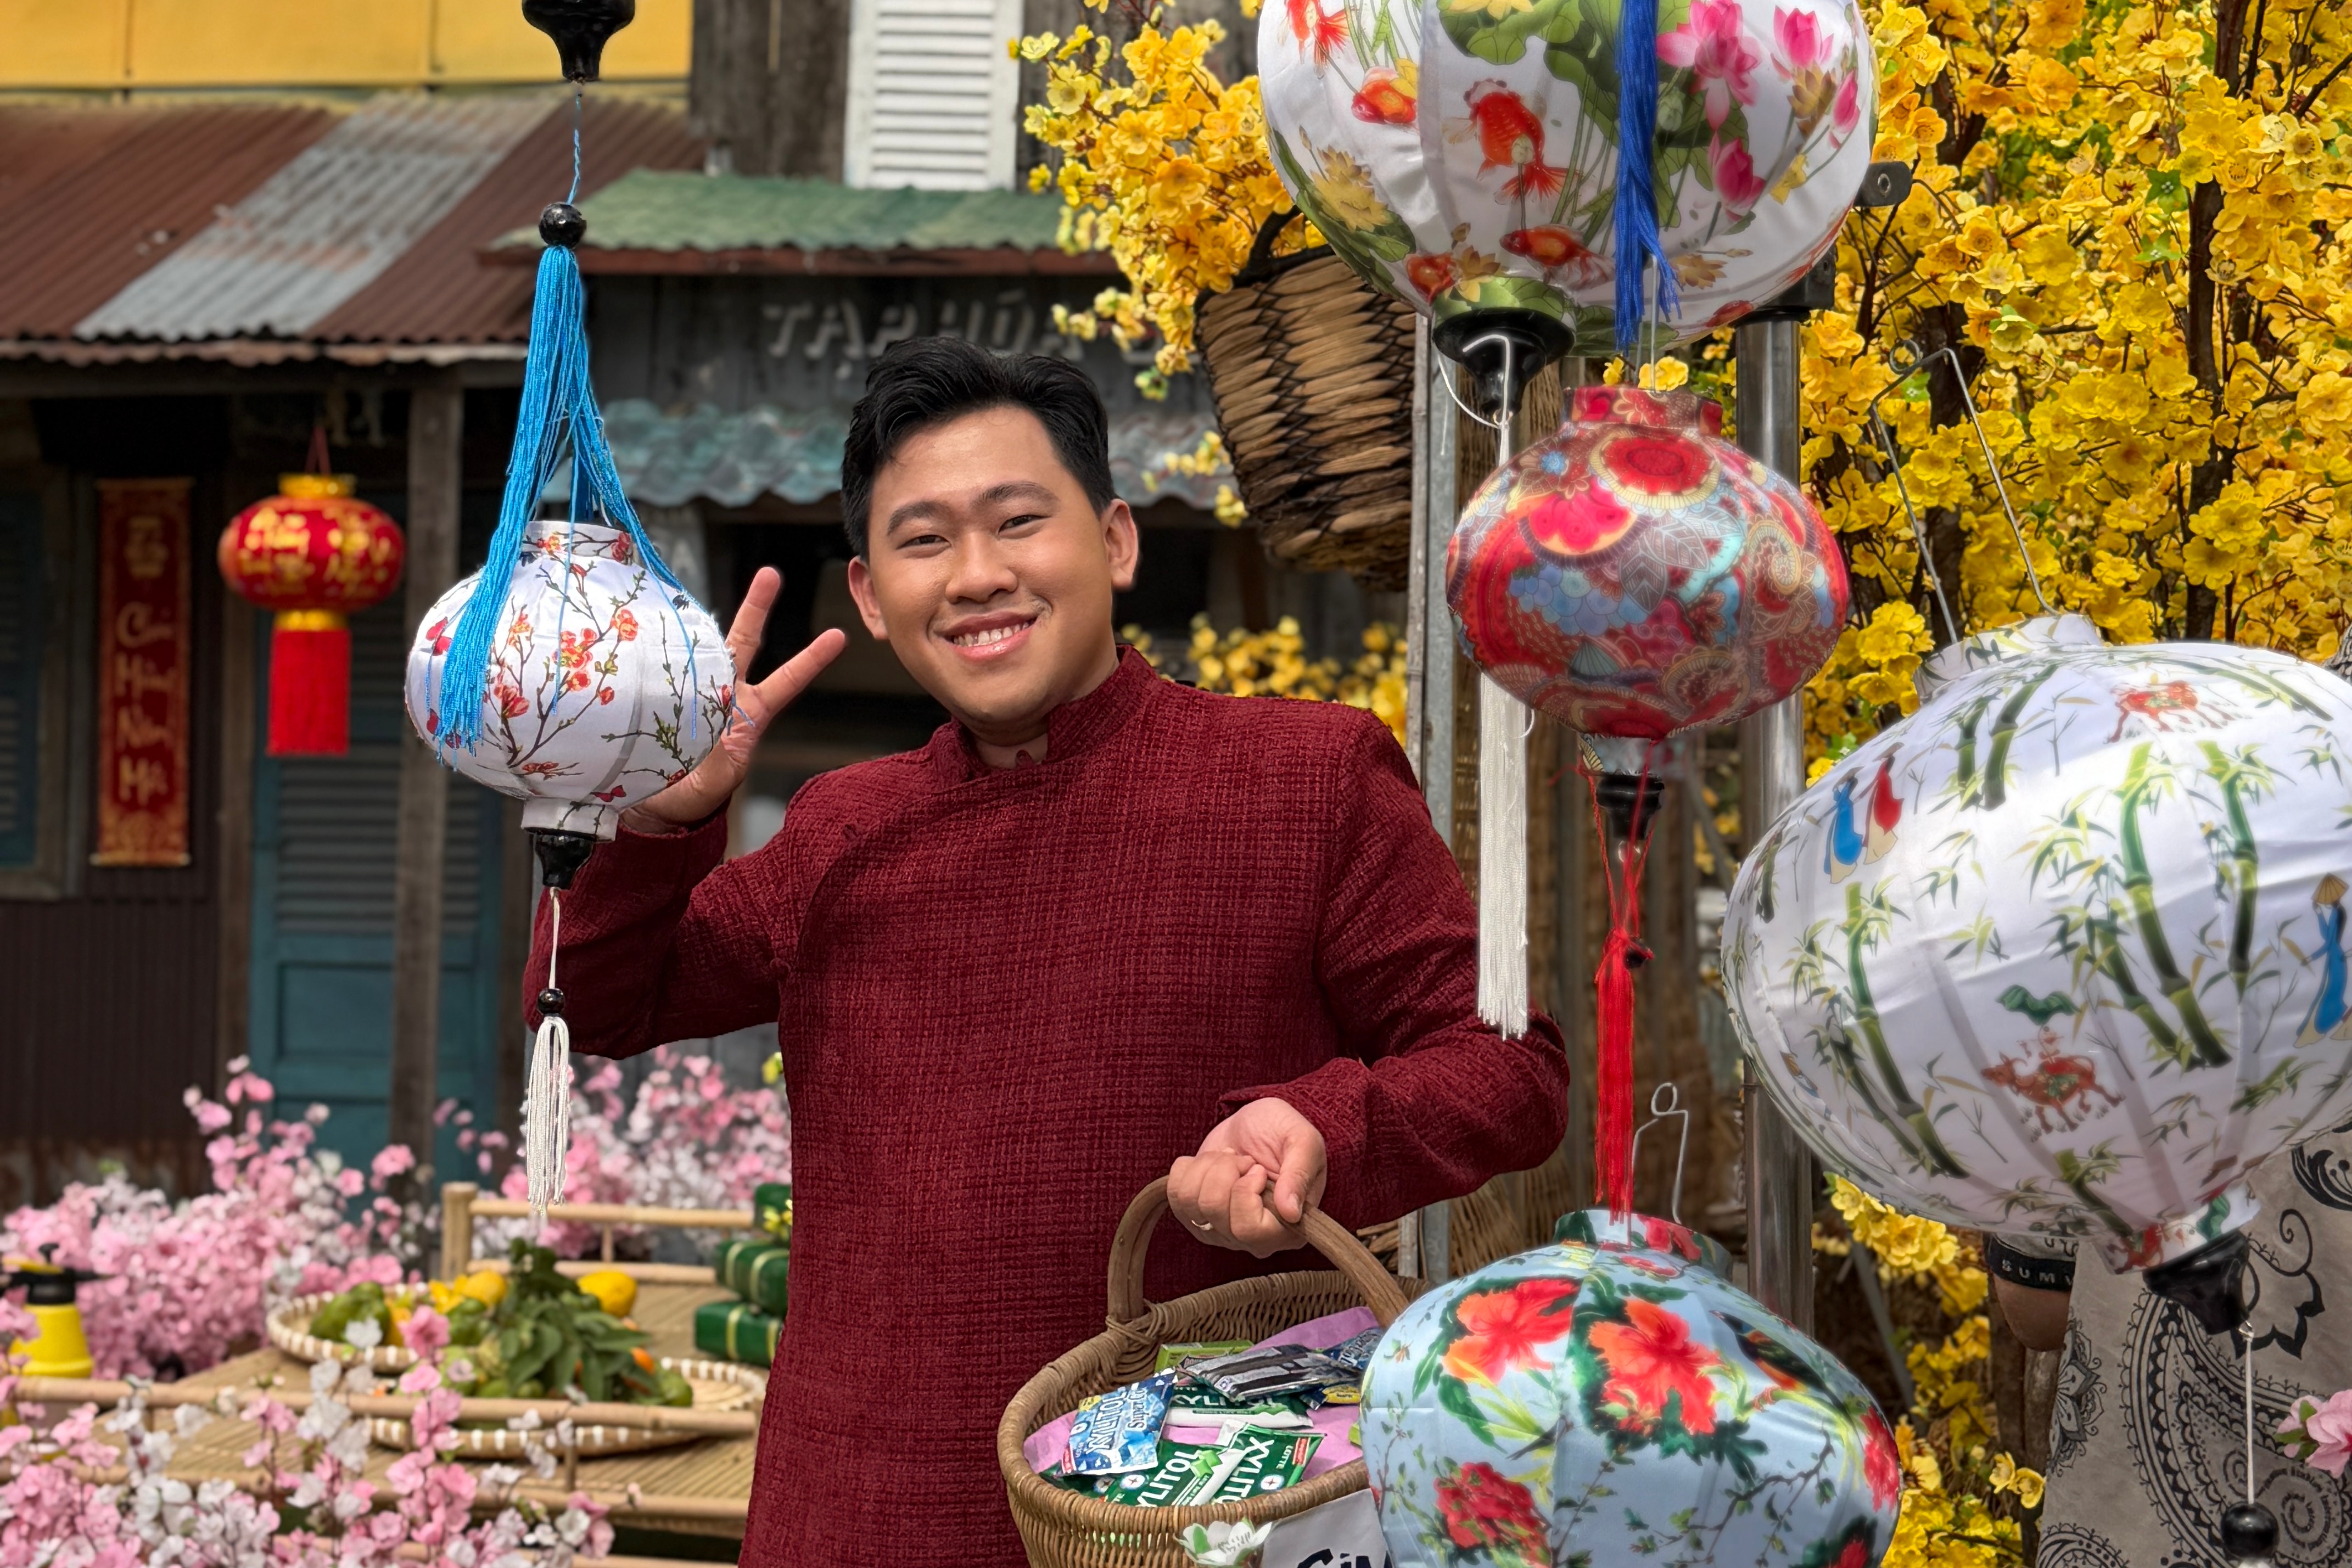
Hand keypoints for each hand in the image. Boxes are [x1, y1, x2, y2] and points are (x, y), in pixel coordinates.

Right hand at [624, 568, 845, 830]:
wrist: (652, 802)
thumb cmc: (691, 793)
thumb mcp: (714, 785)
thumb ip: (722, 770)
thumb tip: (724, 752)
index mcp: (747, 714)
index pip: (785, 682)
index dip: (810, 660)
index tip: (839, 636)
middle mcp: (722, 692)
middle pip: (744, 642)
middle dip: (757, 607)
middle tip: (772, 574)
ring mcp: (691, 688)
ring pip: (701, 645)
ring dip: (695, 618)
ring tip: (690, 590)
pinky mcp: (660, 693)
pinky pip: (660, 666)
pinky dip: (653, 647)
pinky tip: (642, 626)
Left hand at [1167, 1099, 1327, 1258]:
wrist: (1259, 1124)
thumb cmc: (1285, 1133)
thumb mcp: (1303, 1141)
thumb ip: (1300, 1174)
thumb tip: (1291, 1211)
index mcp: (1288, 1229)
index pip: (1249, 1230)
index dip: (1245, 1192)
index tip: (1257, 1169)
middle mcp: (1253, 1239)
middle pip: (1215, 1212)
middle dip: (1225, 1170)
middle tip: (1245, 1159)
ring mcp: (1221, 1231)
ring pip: (1191, 1202)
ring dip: (1208, 1166)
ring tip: (1230, 1158)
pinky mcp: (1196, 1216)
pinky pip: (1174, 1195)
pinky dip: (1189, 1168)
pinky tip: (1212, 1163)